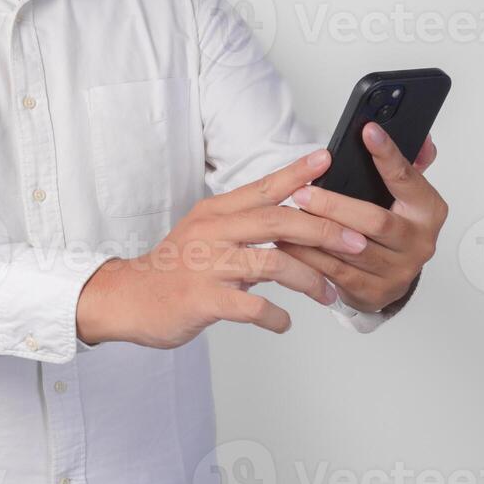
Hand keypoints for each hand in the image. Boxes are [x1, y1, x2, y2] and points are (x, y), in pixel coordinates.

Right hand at [75, 149, 369, 347]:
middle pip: (277, 221)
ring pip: (272, 264)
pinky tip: (286, 323)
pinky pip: (252, 307)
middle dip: (323, 230)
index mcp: (215, 213)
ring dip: (309, 280)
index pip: (263, 187)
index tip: (326, 160)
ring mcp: (207, 266)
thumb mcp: (205, 233)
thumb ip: (243, 226)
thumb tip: (289, 222)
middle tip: (355, 241)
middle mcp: (212, 233)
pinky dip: (276, 317)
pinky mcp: (203, 299)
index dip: (297, 174)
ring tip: (330, 293)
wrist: (128, 297)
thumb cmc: (173, 268)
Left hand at [276, 124, 447, 312]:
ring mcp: (398, 270)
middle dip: (334, 205)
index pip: (406, 178)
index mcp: (428, 210)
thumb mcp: (402, 193)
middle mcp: (419, 242)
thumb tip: (421, 138)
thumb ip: (408, 163)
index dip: (387, 154)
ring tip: (288, 215)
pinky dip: (310, 256)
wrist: (390, 275)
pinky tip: (291, 243)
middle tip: (304, 192)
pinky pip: (336, 273)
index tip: (368, 132)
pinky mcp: (374, 291)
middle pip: (374, 221)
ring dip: (315, 232)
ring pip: (350, 249)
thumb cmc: (392, 225)